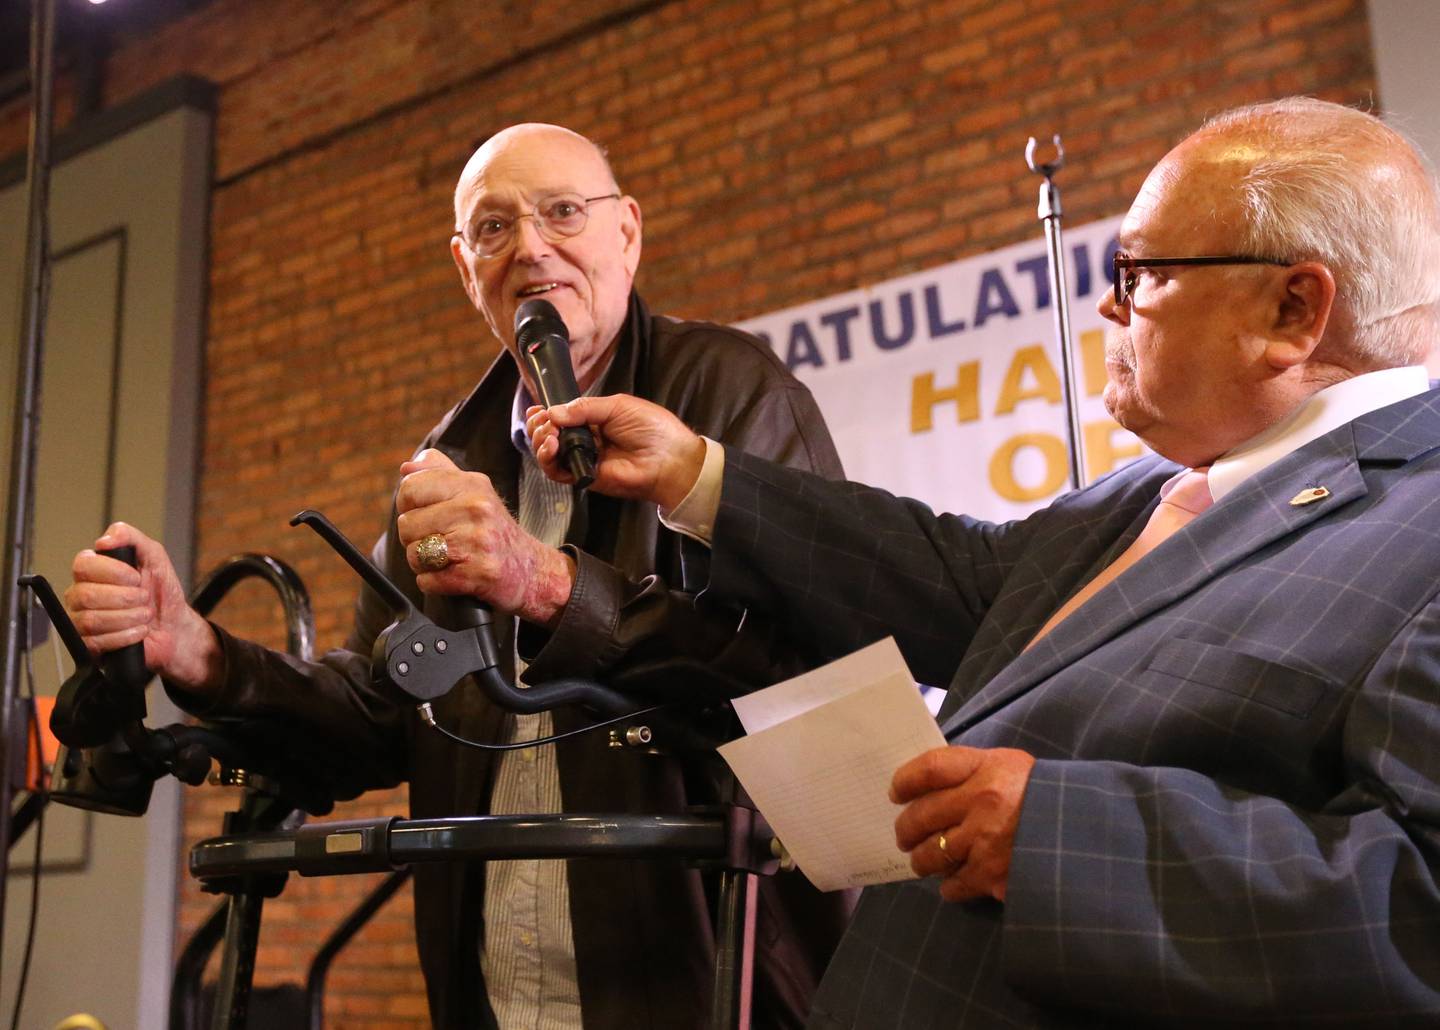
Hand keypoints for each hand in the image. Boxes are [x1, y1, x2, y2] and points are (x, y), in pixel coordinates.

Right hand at [63, 522, 222, 692]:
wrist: (174, 626)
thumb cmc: (161, 592)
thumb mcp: (154, 556)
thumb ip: (131, 538)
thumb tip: (105, 539)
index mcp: (91, 571)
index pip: (83, 565)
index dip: (113, 572)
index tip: (137, 577)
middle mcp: (80, 595)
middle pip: (86, 594)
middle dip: (125, 598)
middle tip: (144, 599)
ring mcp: (80, 621)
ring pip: (92, 620)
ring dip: (129, 617)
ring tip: (145, 615)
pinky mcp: (88, 646)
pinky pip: (97, 642)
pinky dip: (127, 635)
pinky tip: (139, 631)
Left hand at [395, 449, 575, 625]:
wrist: (532, 570)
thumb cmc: (495, 531)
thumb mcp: (475, 492)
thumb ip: (440, 473)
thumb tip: (406, 468)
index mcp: (472, 485)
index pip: (410, 488)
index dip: (407, 506)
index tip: (425, 515)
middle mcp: (476, 509)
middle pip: (407, 524)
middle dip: (415, 539)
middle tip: (440, 541)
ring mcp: (477, 542)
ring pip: (415, 553)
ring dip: (424, 563)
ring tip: (449, 559)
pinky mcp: (477, 574)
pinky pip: (427, 580)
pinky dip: (434, 583)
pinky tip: (454, 575)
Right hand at [525, 394, 705, 510]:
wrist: (669, 459)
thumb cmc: (652, 429)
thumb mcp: (617, 406)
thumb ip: (584, 408)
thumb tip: (554, 412)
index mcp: (594, 420)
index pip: (560, 417)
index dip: (545, 413)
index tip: (537, 409)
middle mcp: (586, 440)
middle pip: (549, 435)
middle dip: (539, 426)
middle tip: (543, 421)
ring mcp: (583, 459)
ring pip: (548, 454)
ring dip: (540, 441)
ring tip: (548, 434)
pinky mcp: (584, 477)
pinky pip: (557, 472)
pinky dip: (548, 460)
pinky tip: (552, 446)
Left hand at [891, 745, 1035, 902]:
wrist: (1089, 832)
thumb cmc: (1044, 796)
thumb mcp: (1012, 767)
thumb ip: (972, 772)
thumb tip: (925, 786)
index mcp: (989, 768)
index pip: (929, 769)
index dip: (904, 781)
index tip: (895, 793)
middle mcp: (984, 802)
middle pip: (920, 816)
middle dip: (905, 830)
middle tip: (904, 836)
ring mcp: (987, 841)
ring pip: (931, 854)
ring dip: (922, 860)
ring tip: (924, 860)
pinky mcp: (995, 876)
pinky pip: (953, 885)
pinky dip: (949, 886)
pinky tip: (954, 881)